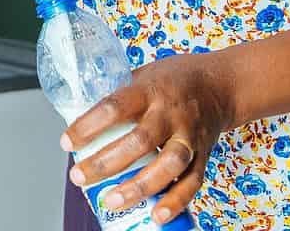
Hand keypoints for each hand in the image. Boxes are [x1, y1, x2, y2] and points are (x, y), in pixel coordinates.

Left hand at [62, 54, 237, 224]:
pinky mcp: (203, 154)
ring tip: (112, 200)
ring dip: (140, 186)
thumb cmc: (176, 78)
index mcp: (151, 89)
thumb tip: (83, 118)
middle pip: (140, 139)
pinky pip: (192, 181)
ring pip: (168, 164)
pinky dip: (175, 201)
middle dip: (107, 162)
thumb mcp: (146, 73)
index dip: (89, 125)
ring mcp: (190, 134)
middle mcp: (171, 112)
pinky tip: (156, 216)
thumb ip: (121, 95)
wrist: (222, 83)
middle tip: (79, 176)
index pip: (116, 105)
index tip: (67, 142)